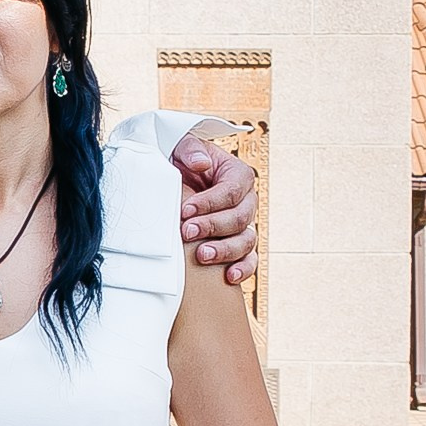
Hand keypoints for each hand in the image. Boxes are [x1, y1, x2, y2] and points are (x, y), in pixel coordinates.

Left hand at [172, 135, 256, 286]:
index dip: (209, 203)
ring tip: (202, 256)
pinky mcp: (238, 244)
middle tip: (187, 232)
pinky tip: (228, 277)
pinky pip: (249, 259)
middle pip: (240, 218)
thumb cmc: (181, 164)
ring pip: (246, 241)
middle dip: (213, 226)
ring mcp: (244, 225)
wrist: (176, 183)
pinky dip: (243, 269)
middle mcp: (246, 201)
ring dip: (225, 250)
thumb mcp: (183, 148)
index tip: (185, 211)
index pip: (232, 191)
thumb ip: (191, 150)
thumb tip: (201, 163)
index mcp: (238, 175)